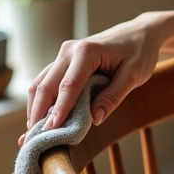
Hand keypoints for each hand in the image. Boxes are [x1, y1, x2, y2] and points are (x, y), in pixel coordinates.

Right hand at [20, 12, 165, 144]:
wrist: (139, 33)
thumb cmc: (139, 52)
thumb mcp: (134, 75)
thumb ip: (113, 96)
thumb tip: (95, 119)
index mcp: (87, 51)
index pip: (68, 86)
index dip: (59, 109)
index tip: (51, 131)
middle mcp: (69, 51)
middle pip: (46, 86)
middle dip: (39, 113)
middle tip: (34, 140)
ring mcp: (63, 55)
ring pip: (40, 84)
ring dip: (35, 109)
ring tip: (33, 135)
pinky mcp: (62, 62)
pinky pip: (45, 82)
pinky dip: (40, 101)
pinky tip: (40, 120)